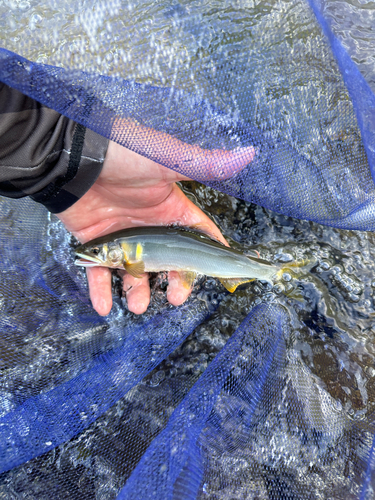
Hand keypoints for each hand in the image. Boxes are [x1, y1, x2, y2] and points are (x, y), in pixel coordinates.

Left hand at [58, 122, 255, 314]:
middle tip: (176, 296)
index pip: (197, 235)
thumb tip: (248, 153)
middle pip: (168, 262)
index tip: (221, 272)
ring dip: (138, 292)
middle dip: (175, 281)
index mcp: (170, 209)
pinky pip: (100, 272)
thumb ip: (205, 165)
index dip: (210, 253)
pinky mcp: (96, 244)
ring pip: (135, 272)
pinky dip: (101, 291)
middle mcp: (148, 226)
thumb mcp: (167, 161)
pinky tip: (105, 307)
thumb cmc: (123, 154)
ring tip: (138, 304)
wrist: (74, 156)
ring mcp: (123, 237)